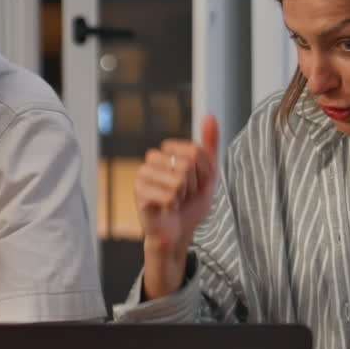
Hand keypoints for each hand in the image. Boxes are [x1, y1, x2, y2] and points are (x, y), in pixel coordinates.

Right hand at [135, 114, 218, 297]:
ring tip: (176, 202)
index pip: (195, 151)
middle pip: (187, 164)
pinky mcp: (139, 193)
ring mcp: (142, 175)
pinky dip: (174, 206)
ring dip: (184, 197)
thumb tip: (210, 115)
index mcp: (166, 151)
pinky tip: (166, 209)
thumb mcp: (207, 174)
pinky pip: (169, 195)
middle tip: (185, 196)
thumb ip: (209, 145)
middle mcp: (151, 159)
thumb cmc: (190, 205)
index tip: (196, 183)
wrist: (178, 233)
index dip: (204, 172)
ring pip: (178, 180)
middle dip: (194, 185)